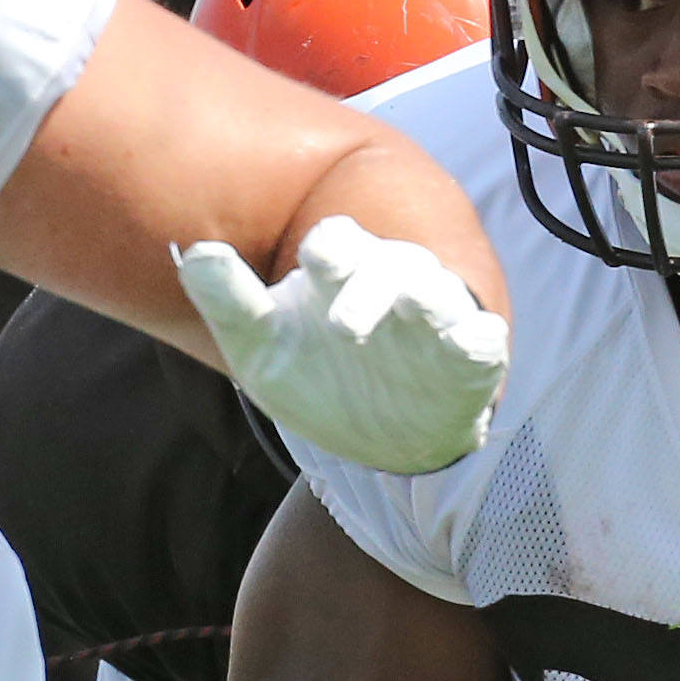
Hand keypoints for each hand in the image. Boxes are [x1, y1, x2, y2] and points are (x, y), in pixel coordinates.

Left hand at [176, 214, 507, 475]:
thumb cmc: (315, 374)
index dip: (332, 248)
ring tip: (418, 307)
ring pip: (439, 294)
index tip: (314, 259)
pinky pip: (483, 343)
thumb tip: (196, 251)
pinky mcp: (467, 365)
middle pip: (389, 264)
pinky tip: (473, 341)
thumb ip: (230, 302)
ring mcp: (433, 325)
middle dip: (371, 281)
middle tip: (342, 325)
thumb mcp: (261, 349)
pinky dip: (480, 339)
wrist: (372, 437)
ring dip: (430, 299)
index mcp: (341, 274)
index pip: (339, 244)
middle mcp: (392, 287)